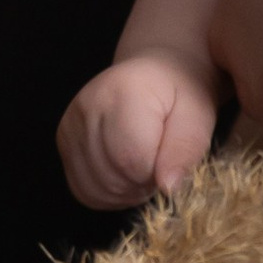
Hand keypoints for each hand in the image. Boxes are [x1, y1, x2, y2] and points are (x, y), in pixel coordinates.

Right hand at [58, 49, 219, 208]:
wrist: (156, 70)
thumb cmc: (182, 90)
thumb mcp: (198, 115)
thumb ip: (186, 149)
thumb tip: (168, 188)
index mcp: (123, 93)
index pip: (131, 160)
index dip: (157, 176)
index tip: (171, 162)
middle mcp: (87, 107)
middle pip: (111, 177)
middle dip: (143, 185)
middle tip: (161, 166)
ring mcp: (70, 124)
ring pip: (94, 188)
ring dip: (126, 192)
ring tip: (146, 167)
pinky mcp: (64, 140)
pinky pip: (83, 189)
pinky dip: (109, 193)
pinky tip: (127, 175)